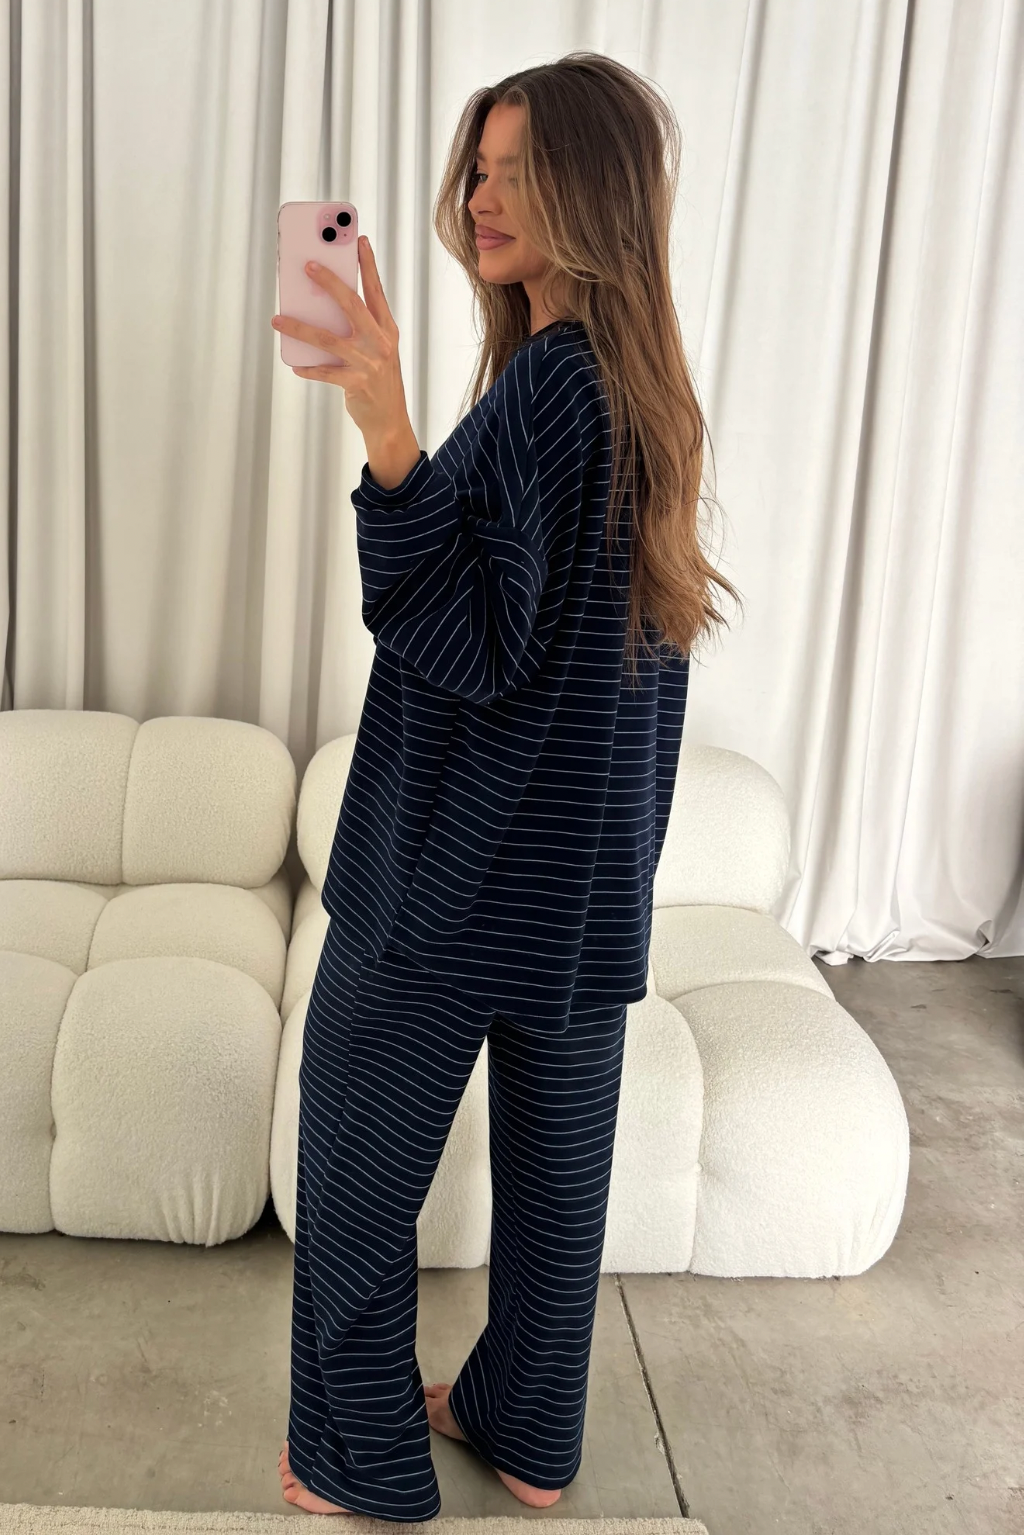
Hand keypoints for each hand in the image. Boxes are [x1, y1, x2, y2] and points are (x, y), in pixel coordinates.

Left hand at [271, 236, 413, 449]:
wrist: (390, 421)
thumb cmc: (379, 380)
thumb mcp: (377, 350)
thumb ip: (359, 329)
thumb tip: (321, 308)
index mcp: (387, 329)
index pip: (376, 291)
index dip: (367, 265)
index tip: (358, 240)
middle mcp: (380, 342)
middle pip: (352, 304)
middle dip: (329, 282)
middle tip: (308, 265)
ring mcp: (368, 363)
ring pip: (328, 338)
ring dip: (299, 327)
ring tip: (278, 319)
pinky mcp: (355, 383)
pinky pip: (324, 372)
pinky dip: (307, 368)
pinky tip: (294, 364)